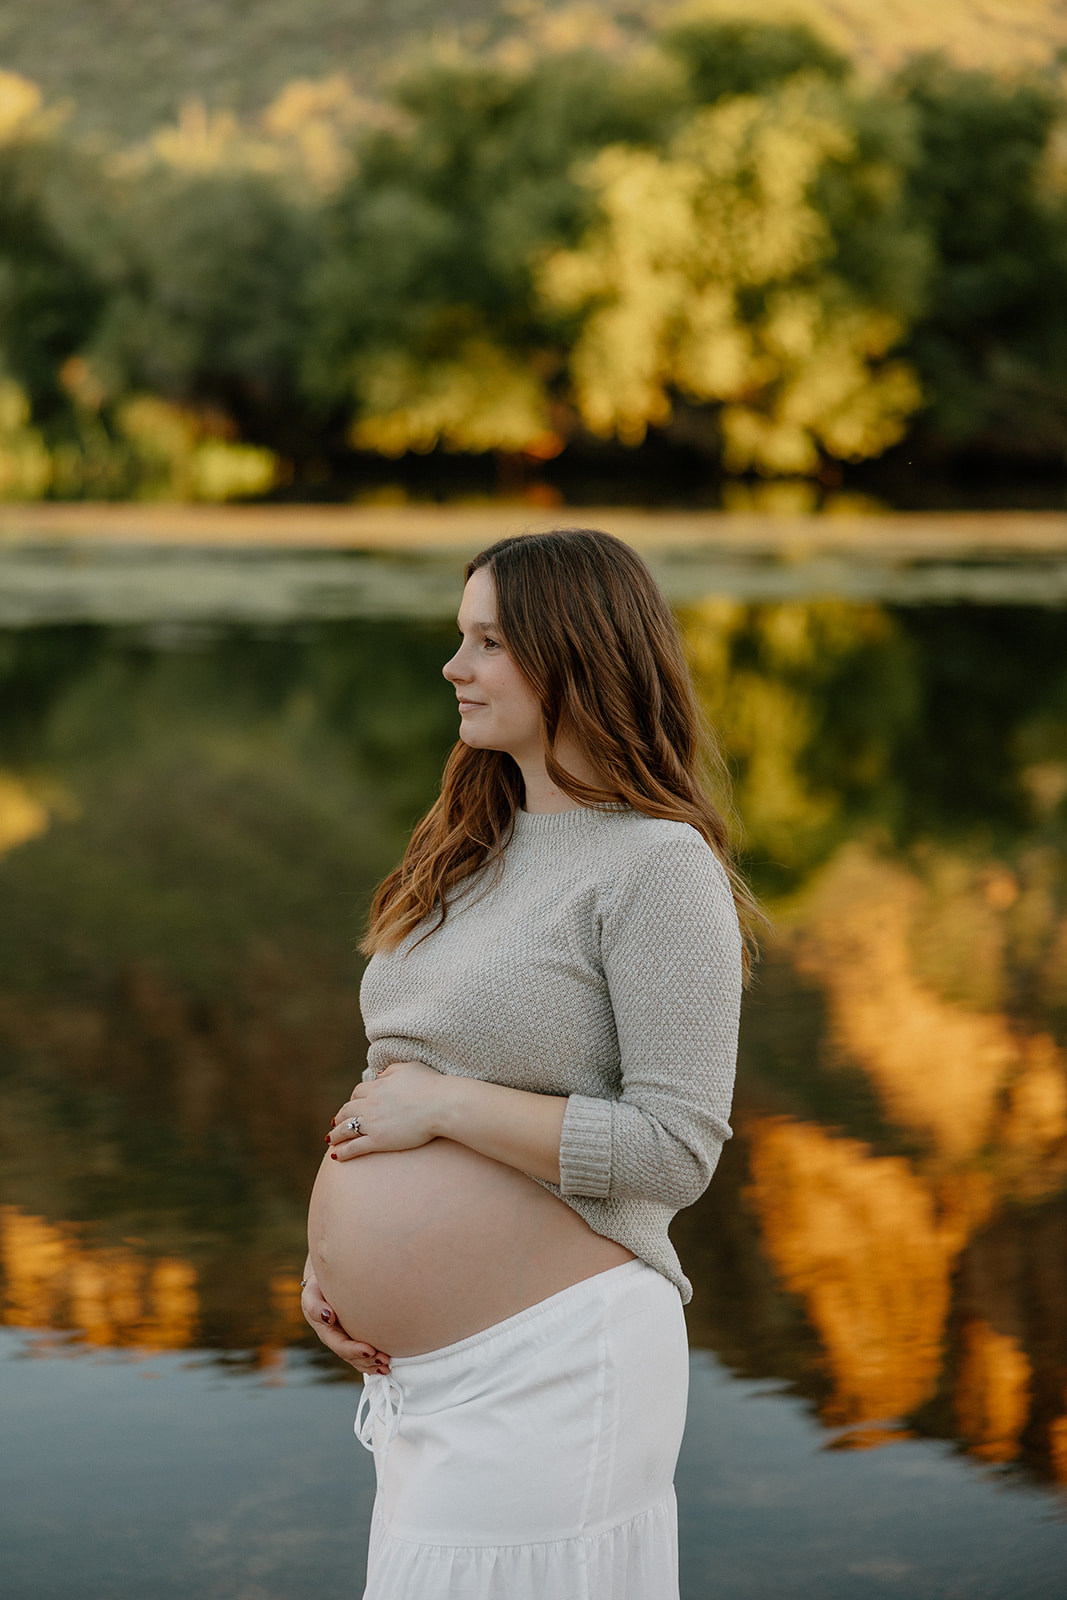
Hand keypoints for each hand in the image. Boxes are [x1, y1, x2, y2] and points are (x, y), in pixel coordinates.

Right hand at [300, 1270, 390, 1375]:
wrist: (325, 1284)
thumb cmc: (317, 1289)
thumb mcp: (311, 1295)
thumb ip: (315, 1307)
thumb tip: (328, 1317)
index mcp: (326, 1333)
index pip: (341, 1346)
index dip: (355, 1351)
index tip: (370, 1350)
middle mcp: (337, 1340)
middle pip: (352, 1357)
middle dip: (368, 1360)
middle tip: (385, 1359)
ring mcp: (347, 1340)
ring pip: (359, 1359)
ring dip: (374, 1364)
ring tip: (388, 1366)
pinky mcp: (356, 1337)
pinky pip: (365, 1354)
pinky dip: (375, 1361)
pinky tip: (387, 1365)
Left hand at [326, 1061, 448, 1160]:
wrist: (441, 1105)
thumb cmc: (431, 1085)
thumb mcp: (409, 1068)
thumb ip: (391, 1070)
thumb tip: (379, 1073)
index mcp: (378, 1086)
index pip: (358, 1091)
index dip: (354, 1098)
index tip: (353, 1103)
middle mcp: (371, 1104)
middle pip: (347, 1109)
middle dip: (340, 1116)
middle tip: (335, 1122)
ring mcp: (373, 1123)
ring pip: (346, 1128)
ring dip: (335, 1134)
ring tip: (330, 1139)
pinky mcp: (378, 1141)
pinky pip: (354, 1147)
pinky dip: (343, 1152)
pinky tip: (336, 1156)